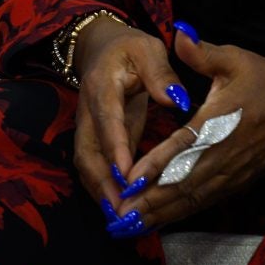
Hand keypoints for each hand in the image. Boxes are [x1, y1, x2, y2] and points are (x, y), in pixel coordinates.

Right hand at [71, 18, 193, 220]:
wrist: (103, 48)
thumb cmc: (130, 48)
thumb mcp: (148, 49)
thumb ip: (161, 73)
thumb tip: (177, 99)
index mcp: (102, 85)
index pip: (107, 119)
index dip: (115, 148)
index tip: (127, 174)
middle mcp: (88, 110)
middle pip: (88, 152)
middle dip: (103, 183)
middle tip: (123, 209)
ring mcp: (87, 127)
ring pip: (87, 164)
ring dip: (102, 191)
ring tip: (122, 216)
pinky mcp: (94, 139)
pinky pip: (95, 167)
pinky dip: (105, 188)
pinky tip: (121, 205)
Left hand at [109, 24, 264, 237]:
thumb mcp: (235, 58)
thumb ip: (202, 52)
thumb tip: (179, 30)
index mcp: (219, 120)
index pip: (183, 145)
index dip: (156, 163)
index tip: (130, 177)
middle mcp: (223, 152)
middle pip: (182, 181)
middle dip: (149, 199)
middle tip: (117, 212)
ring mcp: (230, 172)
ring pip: (190, 197)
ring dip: (160, 212)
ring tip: (129, 224)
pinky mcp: (236, 182)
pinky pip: (203, 201)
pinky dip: (179, 213)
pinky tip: (158, 220)